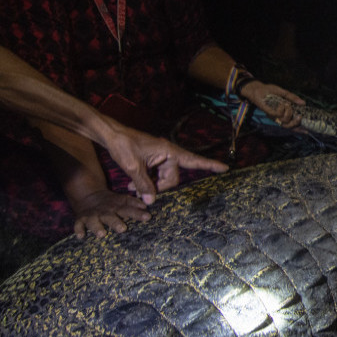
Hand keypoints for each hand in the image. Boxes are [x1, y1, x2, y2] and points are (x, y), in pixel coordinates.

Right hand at [71, 189, 152, 238]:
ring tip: (101, 234)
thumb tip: (145, 207)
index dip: (137, 213)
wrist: (88, 195)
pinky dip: (79, 230)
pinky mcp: (81, 219)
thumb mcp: (122, 200)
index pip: (128, 210)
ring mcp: (92, 215)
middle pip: (110, 217)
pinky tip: (81, 236)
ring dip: (97, 227)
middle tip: (123, 229)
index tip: (147, 217)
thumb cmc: (110, 202)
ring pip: (94, 221)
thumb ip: (133, 204)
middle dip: (116, 223)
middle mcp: (104, 211)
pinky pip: (78, 225)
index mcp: (116, 207)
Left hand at [102, 123, 227, 203]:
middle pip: (172, 179)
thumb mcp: (132, 167)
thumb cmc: (122, 145)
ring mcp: (160, 157)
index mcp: (169, 152)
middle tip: (138, 192)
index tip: (226, 168)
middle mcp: (168, 154)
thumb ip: (144, 185)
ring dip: (150, 186)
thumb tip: (152, 202)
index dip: (210, 166)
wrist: (110, 135)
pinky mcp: (153, 160)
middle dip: (158, 188)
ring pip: (163, 179)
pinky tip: (132, 184)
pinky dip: (146, 181)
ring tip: (132, 188)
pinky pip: (155, 175)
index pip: (193, 160)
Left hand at [242, 82, 304, 128]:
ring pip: (285, 121)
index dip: (299, 129)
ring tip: (286, 104)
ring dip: (289, 113)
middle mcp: (280, 116)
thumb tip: (304, 103)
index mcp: (285, 112)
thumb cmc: (270, 91)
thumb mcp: (284, 93)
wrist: (259, 89)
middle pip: (289, 126)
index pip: (292, 123)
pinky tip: (281, 103)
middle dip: (296, 123)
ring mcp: (275, 116)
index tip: (306, 132)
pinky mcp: (269, 114)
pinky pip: (278, 115)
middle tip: (299, 116)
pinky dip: (282, 108)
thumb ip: (293, 98)